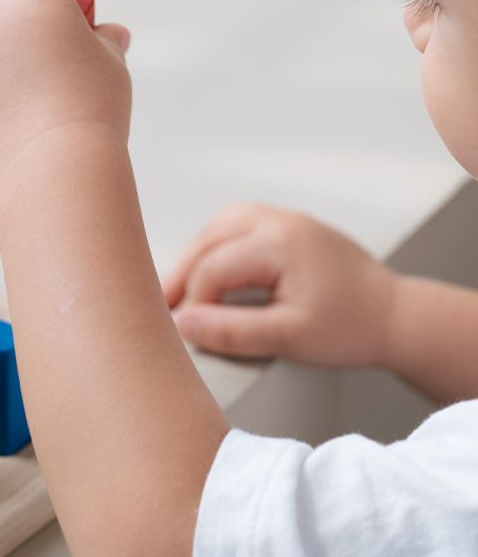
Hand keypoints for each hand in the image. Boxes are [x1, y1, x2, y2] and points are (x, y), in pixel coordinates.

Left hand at [0, 0, 131, 181]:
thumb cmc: (92, 107)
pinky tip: (15, 118)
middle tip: (49, 58)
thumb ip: (105, 40)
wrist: (54, 162)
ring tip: (33, 96)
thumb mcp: (113, 64)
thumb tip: (111, 34)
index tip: (64, 21)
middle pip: (2, 4)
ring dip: (1, 58)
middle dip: (21, 22)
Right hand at [163, 203, 398, 365]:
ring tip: (180, 289)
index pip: (212, 267)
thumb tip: (183, 324)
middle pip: (207, 240)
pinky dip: (214, 245)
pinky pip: (235, 225)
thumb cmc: (351, 326)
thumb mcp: (288, 338)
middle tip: (163, 307)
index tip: (186, 330)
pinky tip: (209, 268)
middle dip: (182, 275)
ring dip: (195, 256)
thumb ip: (231, 331)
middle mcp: (279, 221)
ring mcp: (284, 219)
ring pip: (217, 227)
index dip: (191, 301)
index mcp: (279, 243)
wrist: (394, 316)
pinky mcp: (287, 226)